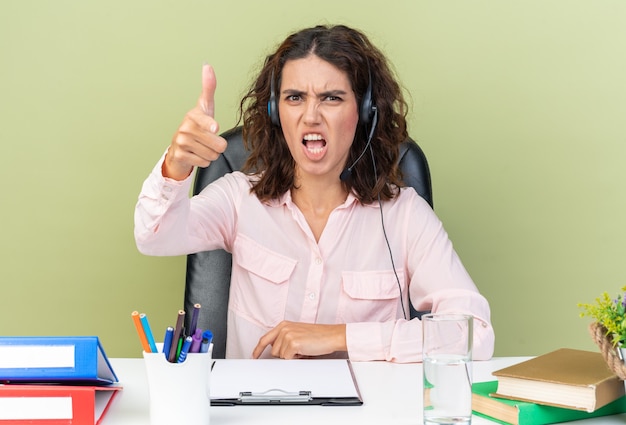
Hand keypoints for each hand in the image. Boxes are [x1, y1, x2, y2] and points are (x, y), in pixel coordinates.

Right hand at [163, 64, 227, 179]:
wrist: (179, 147)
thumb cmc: (197, 125)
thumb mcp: (205, 107)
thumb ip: (208, 88)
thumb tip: (207, 65)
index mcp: (194, 115)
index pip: (205, 120)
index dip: (210, 125)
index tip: (214, 128)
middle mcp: (186, 127)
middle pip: (218, 144)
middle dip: (218, 146)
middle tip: (209, 140)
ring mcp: (181, 142)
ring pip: (212, 154)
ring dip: (211, 154)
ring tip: (202, 147)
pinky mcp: (180, 155)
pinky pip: (204, 162)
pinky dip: (203, 161)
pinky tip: (196, 154)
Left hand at [252, 321, 346, 358]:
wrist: (331, 335)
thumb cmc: (318, 335)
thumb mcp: (297, 333)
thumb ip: (284, 338)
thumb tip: (275, 351)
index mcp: (283, 325)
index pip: (265, 339)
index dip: (258, 349)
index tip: (254, 356)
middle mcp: (284, 328)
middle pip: (273, 351)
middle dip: (284, 354)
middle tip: (297, 350)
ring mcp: (287, 335)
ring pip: (281, 356)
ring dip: (291, 356)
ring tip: (302, 349)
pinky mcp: (293, 343)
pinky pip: (288, 359)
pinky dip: (297, 358)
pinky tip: (305, 351)